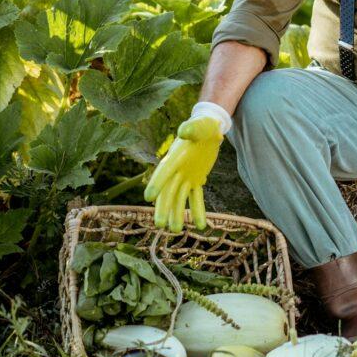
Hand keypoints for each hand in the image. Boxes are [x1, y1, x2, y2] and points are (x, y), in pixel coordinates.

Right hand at [143, 116, 222, 231]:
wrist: (209, 129)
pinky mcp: (196, 180)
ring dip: (177, 213)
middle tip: (160, 224)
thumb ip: (192, 129)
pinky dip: (198, 211)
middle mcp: (177, 169)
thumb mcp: (201, 126)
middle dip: (164, 207)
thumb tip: (184, 131)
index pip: (164, 171)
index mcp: (175, 156)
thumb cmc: (204, 126)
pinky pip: (196, 197)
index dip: (156, 183)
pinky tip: (201, 225)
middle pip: (168, 191)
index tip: (148, 197)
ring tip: (176, 230)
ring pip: (179, 198)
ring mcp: (185, 176)